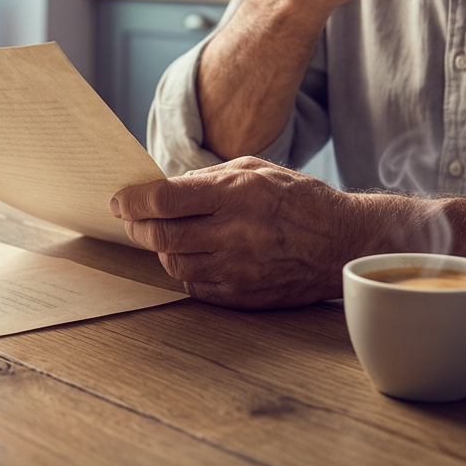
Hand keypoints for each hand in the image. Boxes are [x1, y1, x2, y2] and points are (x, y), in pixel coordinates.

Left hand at [110, 158, 357, 308]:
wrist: (344, 242)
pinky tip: (192, 257)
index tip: (120, 201)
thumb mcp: (255, 169)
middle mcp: (235, 233)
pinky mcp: (243, 296)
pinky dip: (185, 271)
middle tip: (133, 220)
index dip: (133, 201)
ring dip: (160, 250)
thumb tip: (161, 189)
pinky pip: (194, 286)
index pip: (165, 200)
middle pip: (161, 236)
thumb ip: (206, 179)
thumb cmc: (298, 199)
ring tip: (165, 236)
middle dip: (137, 227)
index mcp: (236, 194)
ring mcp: (238, 269)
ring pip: (173, 264)